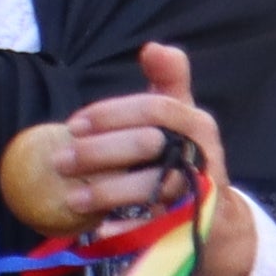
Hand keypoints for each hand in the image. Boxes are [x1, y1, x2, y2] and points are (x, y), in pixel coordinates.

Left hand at [44, 46, 248, 275]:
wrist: (215, 215)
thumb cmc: (183, 152)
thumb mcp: (178, 115)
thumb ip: (167, 81)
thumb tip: (154, 47)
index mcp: (195, 122)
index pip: (155, 107)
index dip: (112, 114)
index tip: (73, 124)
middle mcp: (202, 153)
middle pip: (148, 146)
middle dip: (99, 153)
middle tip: (59, 161)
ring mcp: (198, 190)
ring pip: (152, 187)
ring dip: (107, 192)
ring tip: (70, 198)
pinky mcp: (191, 226)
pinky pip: (158, 228)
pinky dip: (129, 229)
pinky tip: (100, 228)